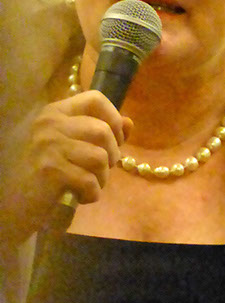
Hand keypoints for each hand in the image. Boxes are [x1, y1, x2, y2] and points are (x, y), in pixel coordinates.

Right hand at [0, 91, 131, 247]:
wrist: (15, 204)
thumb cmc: (49, 173)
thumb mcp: (75, 147)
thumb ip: (103, 132)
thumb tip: (130, 123)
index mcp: (56, 112)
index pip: (95, 98)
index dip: (114, 118)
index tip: (116, 139)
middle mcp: (50, 123)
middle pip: (103, 130)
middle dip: (112, 155)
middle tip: (101, 170)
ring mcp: (48, 145)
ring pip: (101, 157)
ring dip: (102, 178)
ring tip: (89, 185)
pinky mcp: (50, 170)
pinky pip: (90, 180)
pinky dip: (92, 193)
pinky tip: (80, 197)